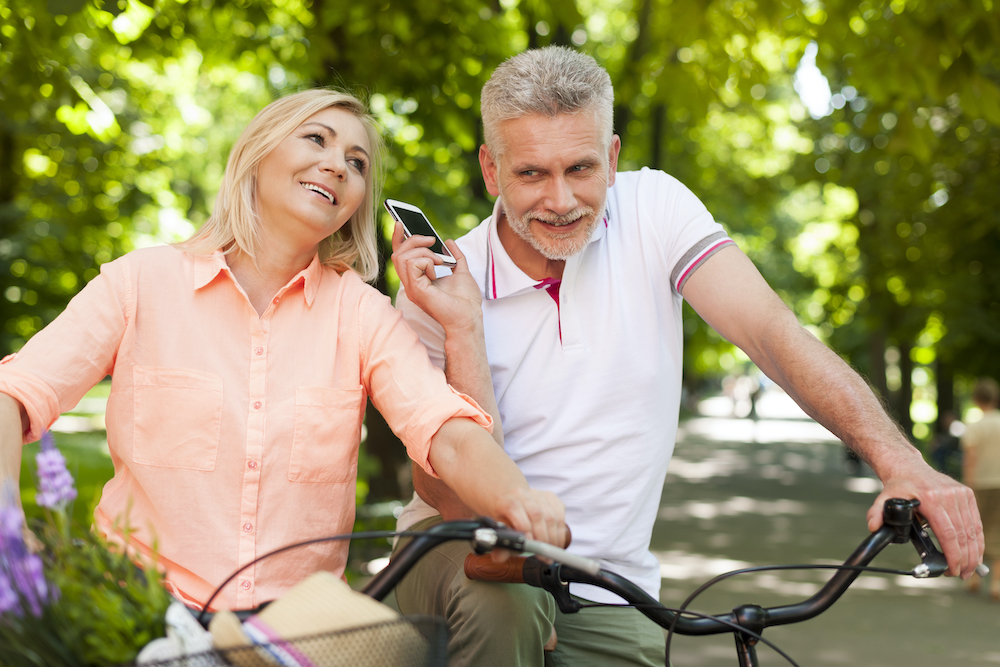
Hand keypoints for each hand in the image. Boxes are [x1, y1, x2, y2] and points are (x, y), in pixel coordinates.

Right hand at [390, 222, 482, 333]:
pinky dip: (427, 260)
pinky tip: (437, 268)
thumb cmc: (466, 302)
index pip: (400, 256)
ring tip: (440, 261)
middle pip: (398, 253)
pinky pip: (412, 263)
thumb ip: (455, 257)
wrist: (469, 318)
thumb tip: (449, 241)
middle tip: (433, 241)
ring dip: (424, 251)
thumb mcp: (462, 272)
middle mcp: (411, 283)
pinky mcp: (416, 290)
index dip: (398, 239)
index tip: (401, 223)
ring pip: (402, 256)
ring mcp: (411, 287)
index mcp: (418, 279)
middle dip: (415, 240)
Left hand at [493, 487, 568, 550]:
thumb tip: (498, 558)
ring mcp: (538, 494)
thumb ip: (500, 545)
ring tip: (551, 552)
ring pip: (551, 515)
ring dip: (554, 537)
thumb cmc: (504, 518)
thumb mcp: (499, 531)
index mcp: (506, 501)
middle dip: (543, 538)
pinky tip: (557, 542)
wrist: (509, 499)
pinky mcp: (550, 496)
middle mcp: (522, 494)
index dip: (525, 530)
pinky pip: (560, 513)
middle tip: (544, 556)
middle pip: (536, 514)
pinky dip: (560, 530)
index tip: (531, 546)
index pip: (516, 512)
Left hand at [867, 462, 983, 578]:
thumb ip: (877, 513)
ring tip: (968, 569)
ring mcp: (960, 494)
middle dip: (964, 559)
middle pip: (962, 534)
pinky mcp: (966, 494)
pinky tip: (974, 552)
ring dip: (973, 552)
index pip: (947, 532)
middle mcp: (948, 495)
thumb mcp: (884, 498)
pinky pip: (975, 520)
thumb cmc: (898, 485)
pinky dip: (976, 539)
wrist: (908, 467)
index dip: (952, 554)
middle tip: (961, 574)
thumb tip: (874, 527)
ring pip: (972, 529)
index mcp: (930, 498)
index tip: (951, 569)